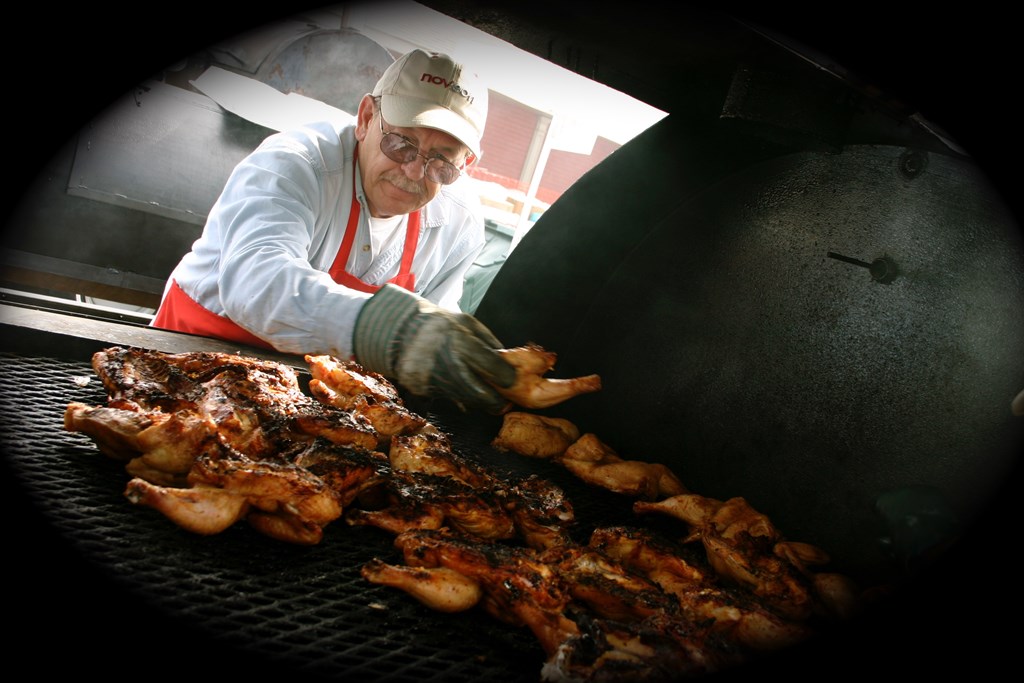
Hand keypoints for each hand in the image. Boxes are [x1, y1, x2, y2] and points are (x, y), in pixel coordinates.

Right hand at [353, 284, 516, 411]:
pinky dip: (460, 398)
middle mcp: (448, 364)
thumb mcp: (466, 322)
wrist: (397, 330)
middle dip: (498, 402)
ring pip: (467, 401)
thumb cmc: (437, 323)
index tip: (514, 380)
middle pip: (482, 395)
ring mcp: (433, 380)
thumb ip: (488, 342)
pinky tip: (463, 390)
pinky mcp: (422, 390)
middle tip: (506, 401)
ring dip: (481, 401)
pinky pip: (448, 399)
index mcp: (462, 343)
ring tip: (488, 395)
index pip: (494, 369)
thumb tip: (508, 361)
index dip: (509, 378)